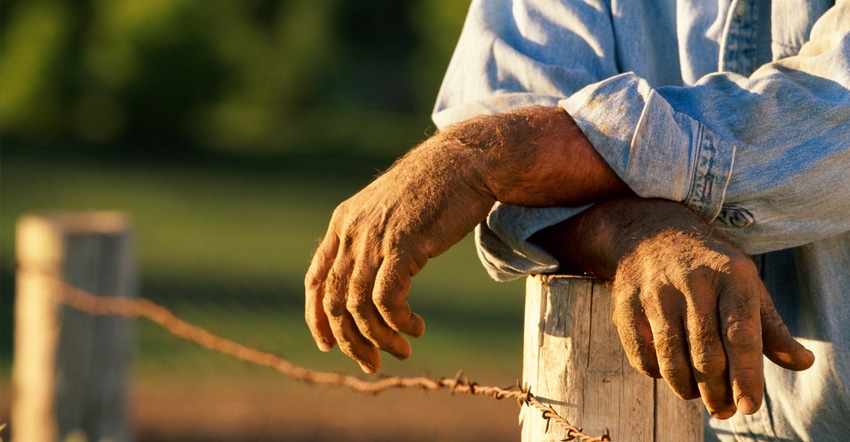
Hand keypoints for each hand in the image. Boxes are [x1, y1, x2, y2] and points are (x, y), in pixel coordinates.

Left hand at [306, 107, 631, 372]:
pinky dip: (398, 322)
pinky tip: (416, 327)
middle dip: (350, 341)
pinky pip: (388, 298)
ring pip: (358, 306)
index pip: (315, 280)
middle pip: (334, 301)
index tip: (329, 345)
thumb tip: (371, 280)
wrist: (465, 160)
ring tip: (402, 349)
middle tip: (372, 363)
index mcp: (343, 224)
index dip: (317, 318)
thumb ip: (374, 241)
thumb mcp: (391, 214)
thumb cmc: (435, 190)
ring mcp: (375, 236)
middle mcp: (352, 231)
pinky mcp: (403, 243)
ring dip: (379, 337)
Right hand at [612, 227, 813, 417]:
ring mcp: (655, 292)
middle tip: (723, 410)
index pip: (740, 336)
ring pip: (671, 358)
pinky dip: (657, 372)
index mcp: (730, 276)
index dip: (746, 375)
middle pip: (706, 353)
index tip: (749, 406)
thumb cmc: (709, 266)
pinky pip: (643, 354)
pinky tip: (668, 371)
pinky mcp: (626, 304)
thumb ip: (770, 327)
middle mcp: (691, 282)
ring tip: (697, 396)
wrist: (650, 233)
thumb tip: (802, 363)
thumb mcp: (745, 284)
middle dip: (716, 392)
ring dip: (687, 388)